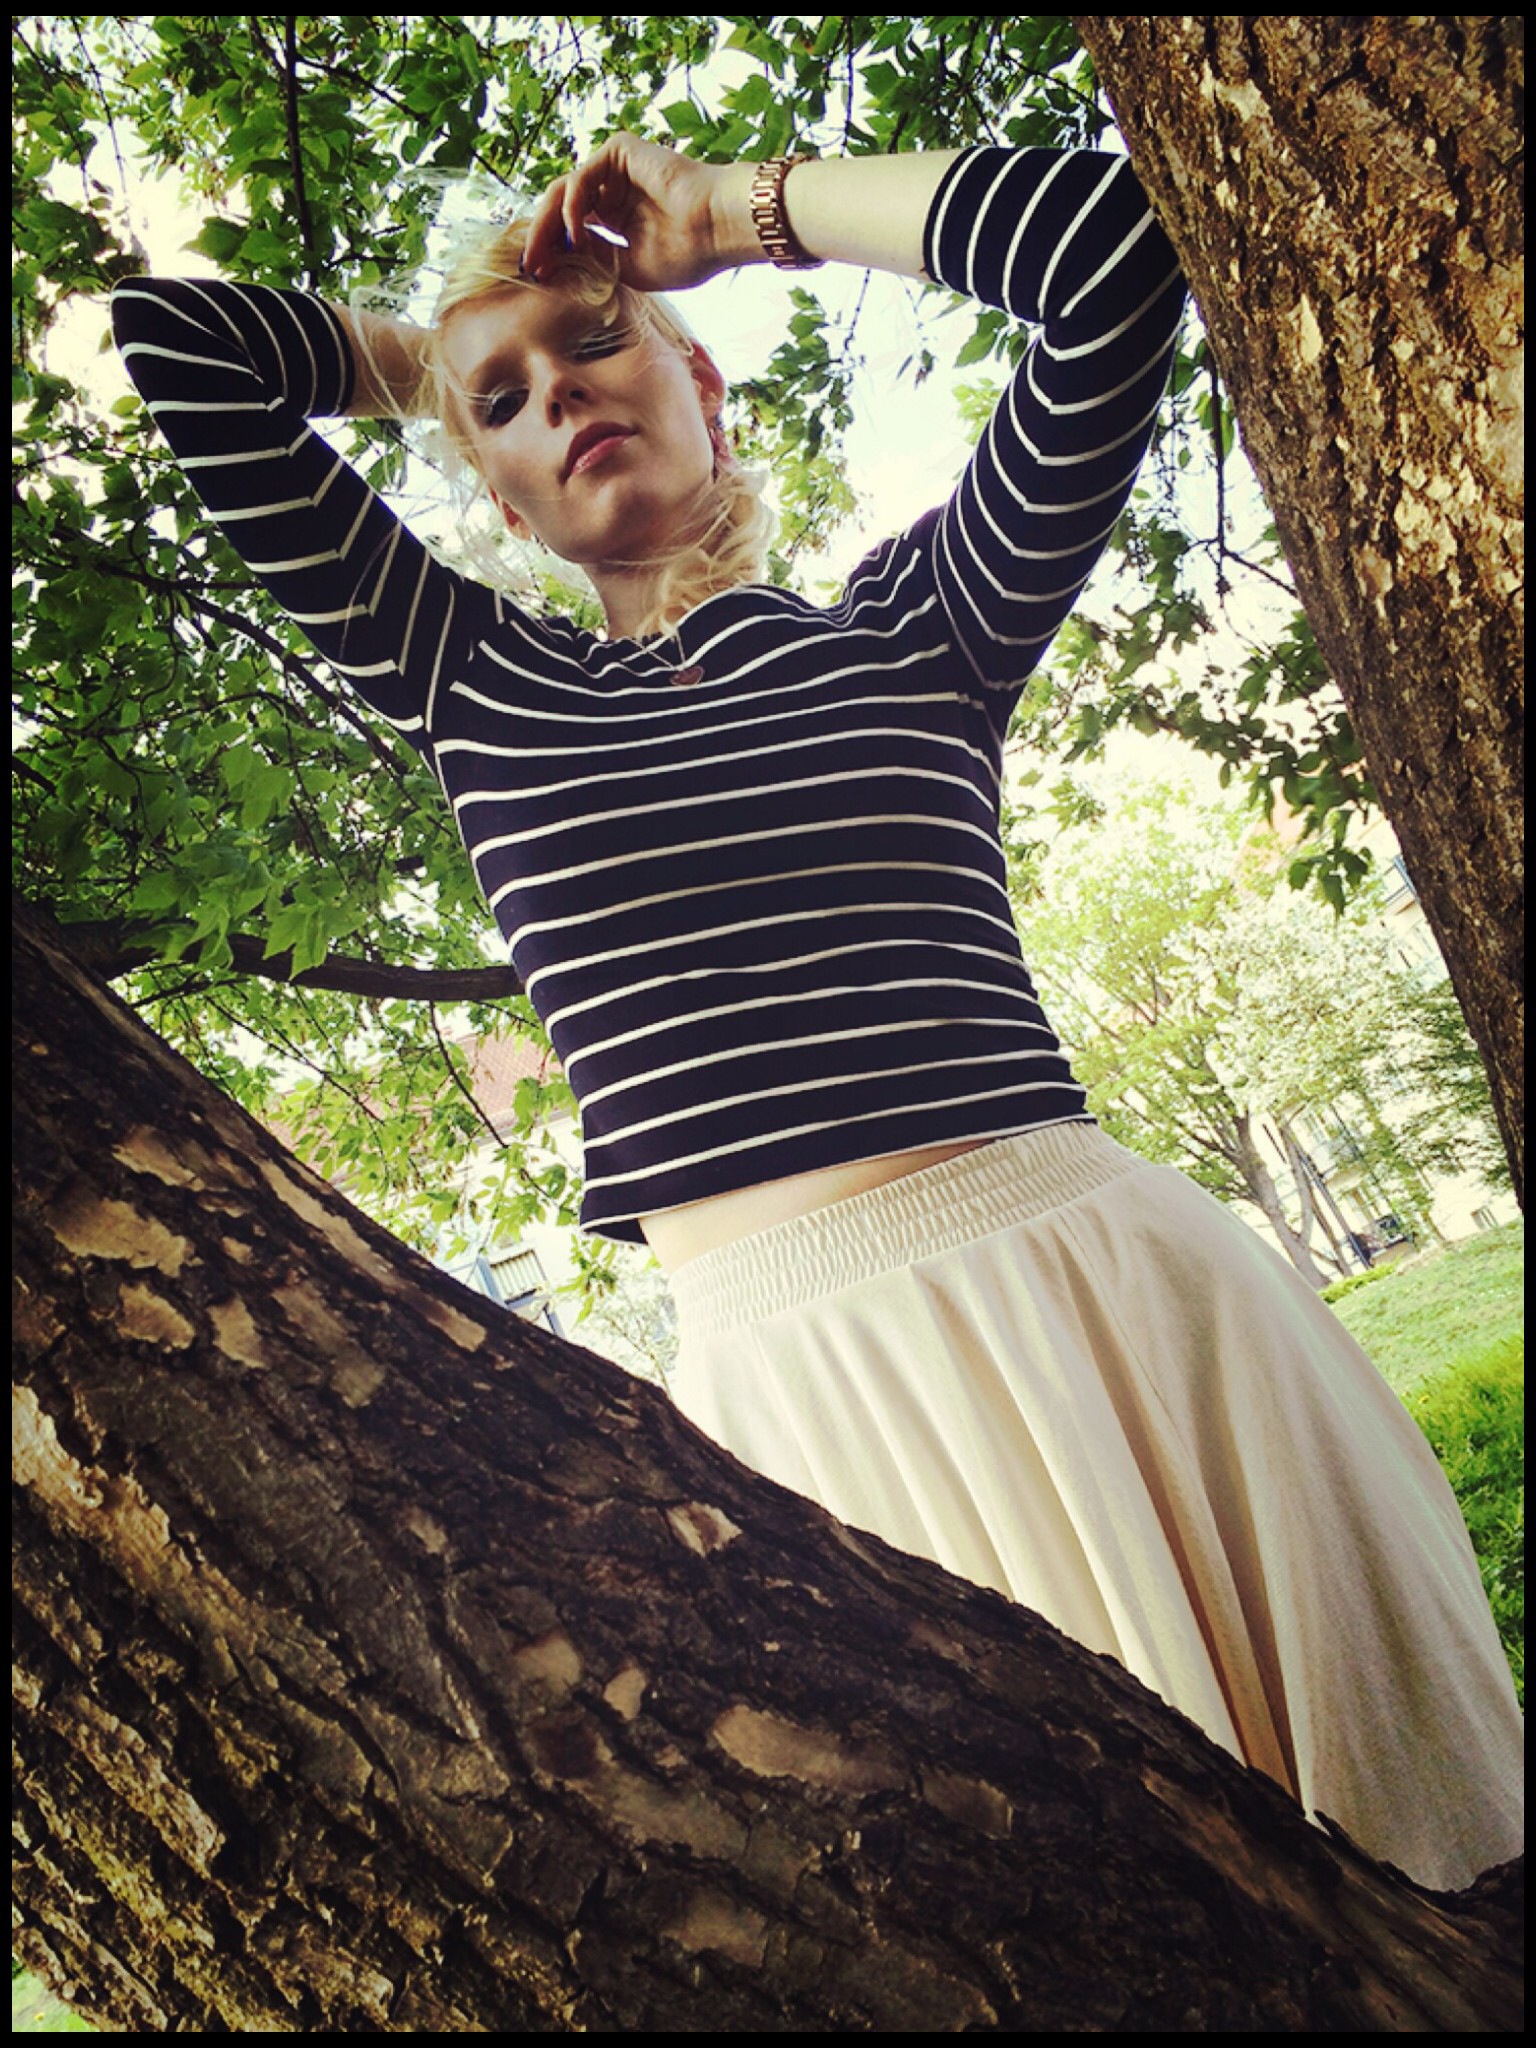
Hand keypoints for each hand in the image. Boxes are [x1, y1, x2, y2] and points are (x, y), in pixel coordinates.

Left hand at [521, 133, 737, 293]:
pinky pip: (581, 177)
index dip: (550, 251)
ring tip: (542, 255)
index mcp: (617, 216)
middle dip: (540, 238)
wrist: (717, 228)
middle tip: (528, 267)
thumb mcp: (627, 267)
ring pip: (564, 191)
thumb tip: (555, 258)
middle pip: (561, 208)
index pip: (571, 228)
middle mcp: (613, 189)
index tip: (536, 276)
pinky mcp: (619, 151)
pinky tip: (573, 234)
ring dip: (547, 224)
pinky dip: (571, 206)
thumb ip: (592, 260)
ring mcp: (615, 168)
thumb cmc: (687, 253)